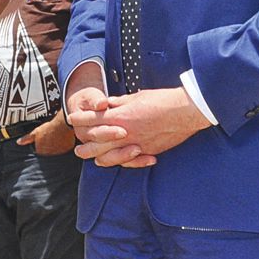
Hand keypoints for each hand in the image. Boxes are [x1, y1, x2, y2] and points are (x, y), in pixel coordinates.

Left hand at [20, 115, 76, 154]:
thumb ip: (27, 138)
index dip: (40, 147)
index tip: (42, 143)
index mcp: (40, 151)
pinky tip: (62, 140)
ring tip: (56, 140)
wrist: (62, 125)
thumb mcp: (35, 132)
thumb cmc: (49, 128)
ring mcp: (58, 153)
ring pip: (55, 152)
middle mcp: (49, 154)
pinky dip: (62, 146)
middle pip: (47, 153)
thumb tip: (19, 142)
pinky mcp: (66, 150)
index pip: (38, 152)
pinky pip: (63, 150)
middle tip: (50, 140)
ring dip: (55, 148)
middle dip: (47, 148)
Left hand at [73, 87, 211, 167]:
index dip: (80, 119)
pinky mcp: (147, 151)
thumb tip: (108, 104)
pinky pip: (129, 161)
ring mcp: (135, 145)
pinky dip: (121, 162)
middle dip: (84, 146)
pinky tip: (117, 162)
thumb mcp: (136, 97)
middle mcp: (124, 133)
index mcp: (120, 116)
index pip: (92, 119)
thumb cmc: (162, 100)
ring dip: (98, 158)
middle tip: (77, 149)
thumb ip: (119, 103)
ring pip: (110, 157)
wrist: (184, 112)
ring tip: (92, 159)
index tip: (73, 119)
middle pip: (96, 143)